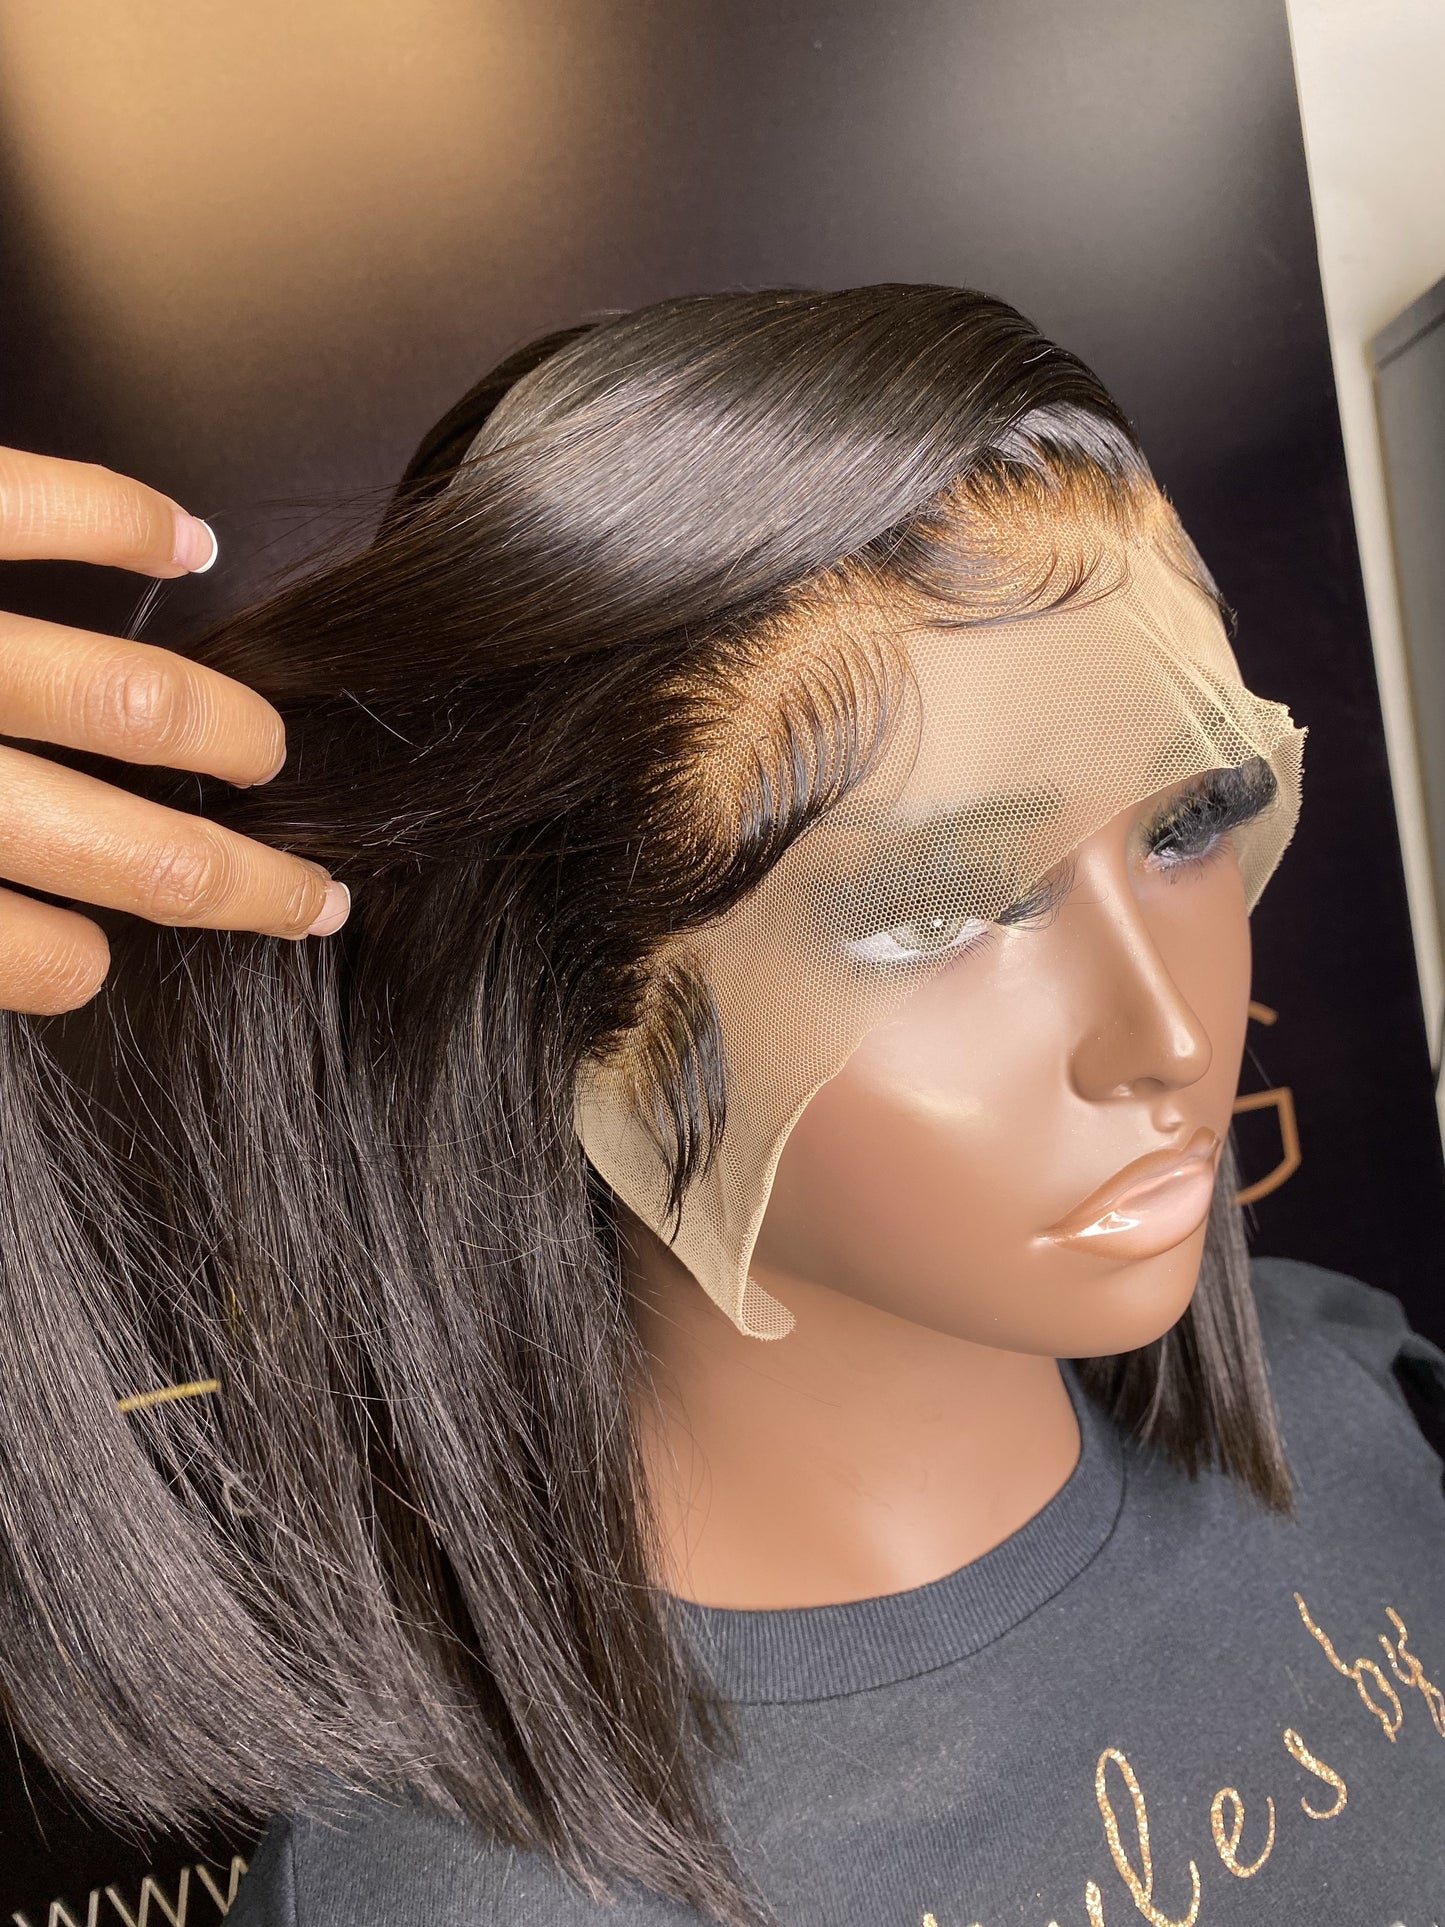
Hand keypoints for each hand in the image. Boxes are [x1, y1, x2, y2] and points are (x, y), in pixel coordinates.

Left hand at [0, 447, 349, 1014]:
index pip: (37, 958)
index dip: (74, 966)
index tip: (95, 961)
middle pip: (137, 856)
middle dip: (243, 886)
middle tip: (301, 893)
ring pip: (133, 705)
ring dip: (227, 734)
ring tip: (263, 752)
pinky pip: (44, 510)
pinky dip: (135, 521)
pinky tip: (195, 543)